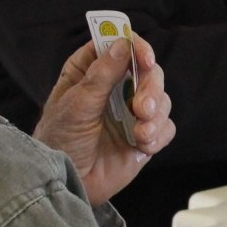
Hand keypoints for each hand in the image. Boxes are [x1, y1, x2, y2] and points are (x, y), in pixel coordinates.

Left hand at [32, 35, 175, 205]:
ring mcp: (132, 112)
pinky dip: (159, 135)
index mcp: (91, 72)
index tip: (146, 59)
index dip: (136, 48)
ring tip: (141, 134)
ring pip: (162, 99)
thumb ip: (101, 75)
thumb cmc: (60, 140)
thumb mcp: (76, 104)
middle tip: (142, 109)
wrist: (69, 183)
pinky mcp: (145, 135)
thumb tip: (123, 43)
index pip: (120, 46)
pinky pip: (166, 127)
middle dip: (151, 90)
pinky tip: (143, 145)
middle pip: (149, 72)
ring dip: (156, 116)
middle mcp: (115, 88)